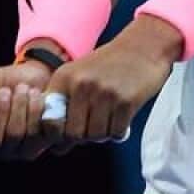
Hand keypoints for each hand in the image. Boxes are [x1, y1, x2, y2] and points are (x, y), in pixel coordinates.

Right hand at [0, 58, 53, 160]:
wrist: (36, 76)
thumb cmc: (5, 82)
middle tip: (5, 91)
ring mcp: (18, 149)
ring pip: (15, 135)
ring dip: (20, 106)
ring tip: (24, 89)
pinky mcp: (41, 144)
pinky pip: (38, 133)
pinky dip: (37, 109)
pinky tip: (37, 98)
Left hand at [41, 16, 180, 152]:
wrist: (143, 46)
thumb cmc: (109, 65)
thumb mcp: (79, 74)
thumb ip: (64, 105)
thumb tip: (55, 147)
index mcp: (64, 77)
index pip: (50, 121)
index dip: (58, 134)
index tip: (68, 132)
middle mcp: (81, 84)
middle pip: (74, 134)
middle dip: (83, 136)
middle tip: (93, 125)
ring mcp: (104, 93)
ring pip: (96, 136)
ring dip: (103, 133)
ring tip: (108, 118)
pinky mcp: (126, 101)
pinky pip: (116, 132)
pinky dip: (118, 130)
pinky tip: (121, 115)